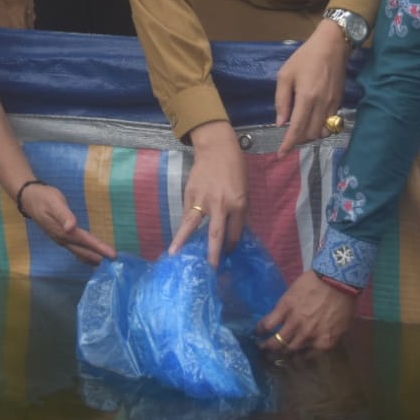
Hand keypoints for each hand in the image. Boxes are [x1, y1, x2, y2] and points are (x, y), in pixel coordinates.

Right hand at [20, 183, 115, 263]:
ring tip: (105, 265)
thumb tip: (71, 227)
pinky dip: (85, 255)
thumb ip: (64, 215)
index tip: (113, 255)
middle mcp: (62, 239)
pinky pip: (76, 250)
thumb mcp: (54, 203)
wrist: (29, 198)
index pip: (85, 241)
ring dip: (92, 259)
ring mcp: (61, 240)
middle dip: (99, 257)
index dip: (99, 248)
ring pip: (79, 253)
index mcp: (63, 231)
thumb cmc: (44, 198)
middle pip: (83, 252)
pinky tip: (91, 257)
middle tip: (115, 264)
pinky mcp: (61, 238)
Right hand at [169, 120, 247, 267]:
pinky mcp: (190, 194)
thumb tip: (228, 232)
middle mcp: (221, 204)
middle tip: (209, 270)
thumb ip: (237, 212)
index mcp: (239, 204)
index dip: (231, 246)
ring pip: (192, 225)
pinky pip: (187, 214)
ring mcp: (203, 199)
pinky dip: (184, 226)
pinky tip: (179, 239)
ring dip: (183, 241)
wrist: (217, 148)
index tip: (226, 255)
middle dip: (213, 255)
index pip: (235, 233)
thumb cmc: (235, 170)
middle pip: (216, 234)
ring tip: (175, 255)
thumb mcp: (243, 191)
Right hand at [259, 271, 356, 353]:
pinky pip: (270, 322)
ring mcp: (294, 322)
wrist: (336, 279)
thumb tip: (319, 342)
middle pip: (290, 349)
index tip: (294, 355)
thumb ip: (330, 337)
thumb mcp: (343, 325)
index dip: (299, 356)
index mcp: (324, 341)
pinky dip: (263, 328)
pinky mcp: (284, 307)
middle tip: (273, 353)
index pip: (309, 356)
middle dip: (281, 353)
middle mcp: (307, 335)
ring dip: (269, 345)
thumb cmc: (343, 301)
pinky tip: (258, 330)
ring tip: (262, 346)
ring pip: (278, 339)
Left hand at [274, 19, 351, 154]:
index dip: (289, 143)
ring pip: (323, 131)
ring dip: (311, 134)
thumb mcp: (285, 75)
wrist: (332, 45)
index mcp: (307, 98)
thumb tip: (281, 122)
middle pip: (311, 134)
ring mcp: (334, 104)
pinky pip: (331, 122)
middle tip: (289, 135)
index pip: (297, 128)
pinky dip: (321, 126)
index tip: (281, 154)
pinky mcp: (340, 101)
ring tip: (301, 128)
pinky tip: (312, 119)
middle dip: (299, 139)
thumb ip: (282, 100)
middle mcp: (322, 104)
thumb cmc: (305, 58)